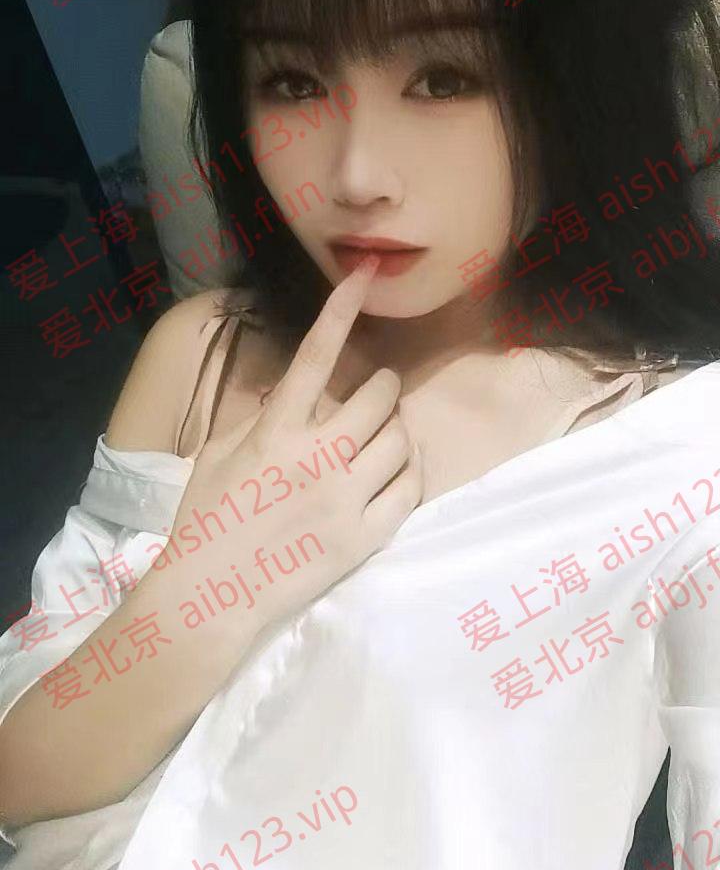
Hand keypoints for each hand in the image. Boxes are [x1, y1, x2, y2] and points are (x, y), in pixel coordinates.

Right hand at [167, 257, 423, 631]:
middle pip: (378, 397)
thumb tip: (294, 389)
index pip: (316, 355)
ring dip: (397, 428)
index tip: (364, 274)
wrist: (213, 595)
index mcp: (275, 431)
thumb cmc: (207, 520)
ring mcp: (343, 498)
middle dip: (384, 386)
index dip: (342, 308)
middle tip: (378, 393)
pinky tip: (395, 471)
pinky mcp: (363, 536)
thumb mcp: (220, 454)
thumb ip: (261, 416)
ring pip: (399, 440)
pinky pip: (409, 488)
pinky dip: (409, 471)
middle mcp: (315, 456)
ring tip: (384, 434)